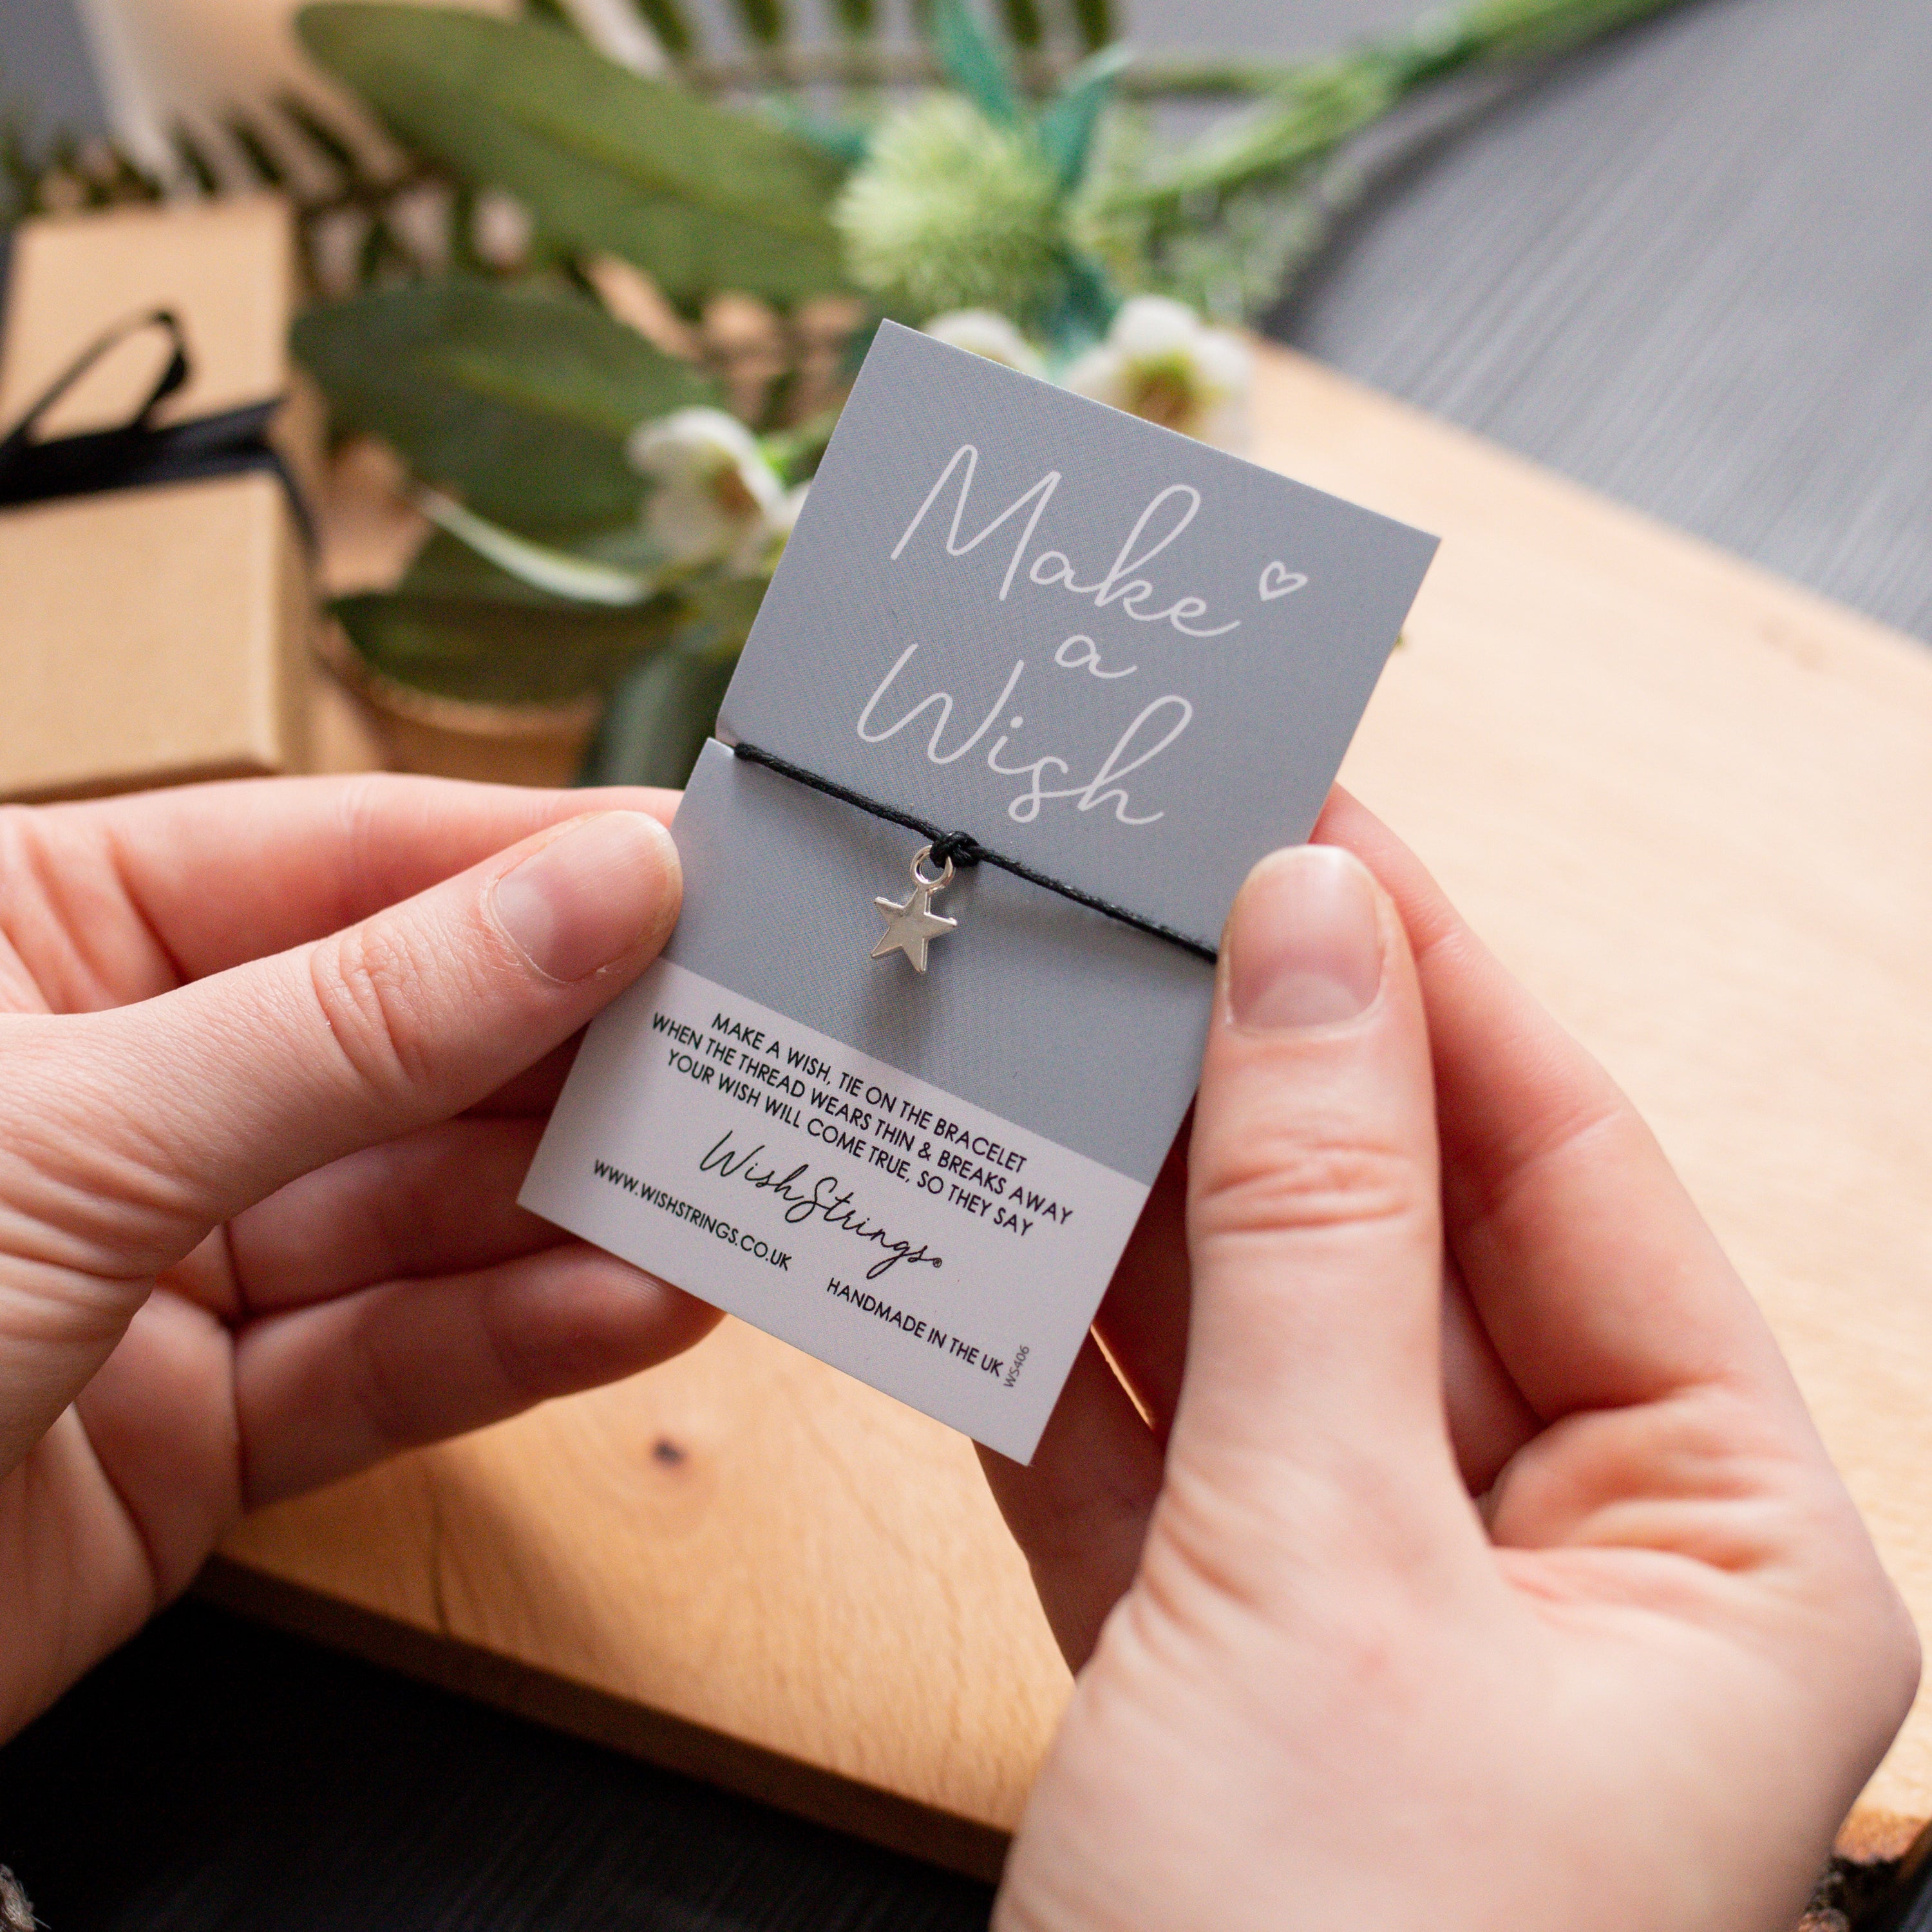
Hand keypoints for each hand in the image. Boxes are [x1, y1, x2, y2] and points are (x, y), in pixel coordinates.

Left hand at [0, 775, 717, 1738]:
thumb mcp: (86, 1130)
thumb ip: (364, 1020)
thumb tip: (593, 889)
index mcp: (38, 936)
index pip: (335, 862)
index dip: (524, 860)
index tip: (695, 864)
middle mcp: (117, 1083)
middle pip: (404, 1039)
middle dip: (574, 1048)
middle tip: (748, 1035)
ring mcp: (164, 1258)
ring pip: (418, 1209)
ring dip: (574, 1205)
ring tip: (726, 1179)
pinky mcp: (203, 1425)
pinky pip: (390, 1359)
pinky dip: (518, 1336)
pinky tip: (639, 1301)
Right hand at [986, 790, 1916, 1931]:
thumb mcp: (1331, 1556)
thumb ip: (1310, 1228)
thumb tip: (1312, 937)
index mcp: (1711, 1527)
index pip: (1559, 1165)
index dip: (1429, 980)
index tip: (1308, 828)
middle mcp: (1562, 1552)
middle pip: (1393, 1236)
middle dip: (1256, 1079)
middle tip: (1134, 909)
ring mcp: (1374, 1603)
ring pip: (1251, 1334)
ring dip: (1138, 1197)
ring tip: (1036, 1031)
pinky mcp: (1218, 1659)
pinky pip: (1143, 1450)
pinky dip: (1054, 1345)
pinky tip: (978, 1226)